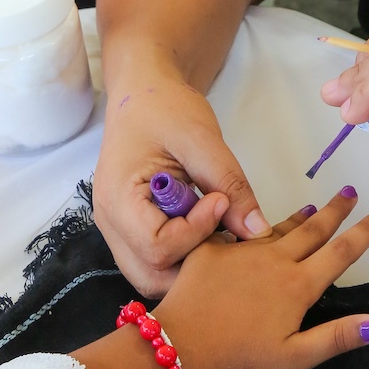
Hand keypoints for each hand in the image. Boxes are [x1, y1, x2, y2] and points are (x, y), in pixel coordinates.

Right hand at [92, 68, 270, 296]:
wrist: (143, 92)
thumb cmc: (166, 107)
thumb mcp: (202, 139)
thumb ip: (230, 184)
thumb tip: (258, 231)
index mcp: (118, 198)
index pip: (157, 247)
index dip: (197, 231)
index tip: (220, 200)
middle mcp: (110, 224)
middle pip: (150, 276)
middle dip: (194, 265)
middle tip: (224, 231)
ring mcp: (118, 230)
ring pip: (152, 276)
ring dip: (190, 265)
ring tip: (217, 232)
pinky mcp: (131, 229)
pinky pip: (155, 260)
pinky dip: (184, 256)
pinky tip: (207, 231)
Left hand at [157, 188, 368, 368]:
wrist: (177, 348)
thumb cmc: (238, 363)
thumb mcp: (293, 359)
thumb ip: (336, 337)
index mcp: (298, 286)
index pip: (341, 253)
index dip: (366, 232)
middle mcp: (274, 261)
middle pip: (313, 230)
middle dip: (336, 211)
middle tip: (351, 191)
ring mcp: (241, 252)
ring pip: (278, 228)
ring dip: (300, 217)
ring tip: (314, 206)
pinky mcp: (210, 250)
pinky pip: (236, 232)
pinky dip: (252, 225)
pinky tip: (253, 225)